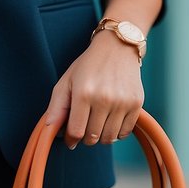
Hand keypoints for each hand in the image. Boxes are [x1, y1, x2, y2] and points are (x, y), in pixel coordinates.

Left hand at [42, 31, 143, 148]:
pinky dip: (116, 133)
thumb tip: (51, 131)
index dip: (71, 140)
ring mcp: (122, 102)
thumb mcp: (66, 82)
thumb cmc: (87, 66)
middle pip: (92, 137)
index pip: (76, 132)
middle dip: (85, 137)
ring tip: (97, 123)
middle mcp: (104, 99)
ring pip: (109, 138)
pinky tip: (110, 121)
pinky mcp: (136, 103)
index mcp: (83, 93)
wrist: (117, 48)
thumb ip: (56, 107)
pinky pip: (125, 132)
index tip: (71, 138)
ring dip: (100, 137)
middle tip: (84, 126)